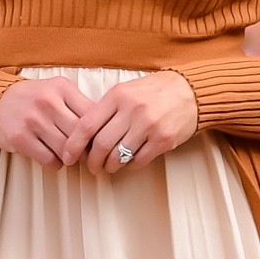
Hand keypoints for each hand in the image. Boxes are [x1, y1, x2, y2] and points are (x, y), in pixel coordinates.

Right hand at [0, 75, 95, 165]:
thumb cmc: (33, 99)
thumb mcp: (57, 91)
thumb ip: (79, 105)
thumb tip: (105, 129)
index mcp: (62, 88)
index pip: (92, 115)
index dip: (98, 132)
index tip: (98, 141)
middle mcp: (47, 101)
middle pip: (80, 134)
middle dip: (86, 148)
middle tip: (87, 154)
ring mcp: (33, 120)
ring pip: (66, 149)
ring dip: (71, 158)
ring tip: (70, 156)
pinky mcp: (20, 138)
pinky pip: (49, 159)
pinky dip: (56, 164)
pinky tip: (54, 158)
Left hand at [62, 71, 198, 174]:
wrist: (191, 91)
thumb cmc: (154, 92)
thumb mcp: (126, 91)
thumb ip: (106, 109)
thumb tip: (83, 134)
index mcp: (118, 95)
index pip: (87, 124)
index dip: (73, 144)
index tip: (68, 156)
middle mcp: (132, 110)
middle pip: (100, 144)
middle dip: (92, 161)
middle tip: (91, 167)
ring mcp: (149, 125)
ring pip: (118, 155)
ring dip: (110, 166)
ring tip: (109, 167)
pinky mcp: (163, 139)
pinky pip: (138, 160)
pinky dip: (129, 165)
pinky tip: (128, 162)